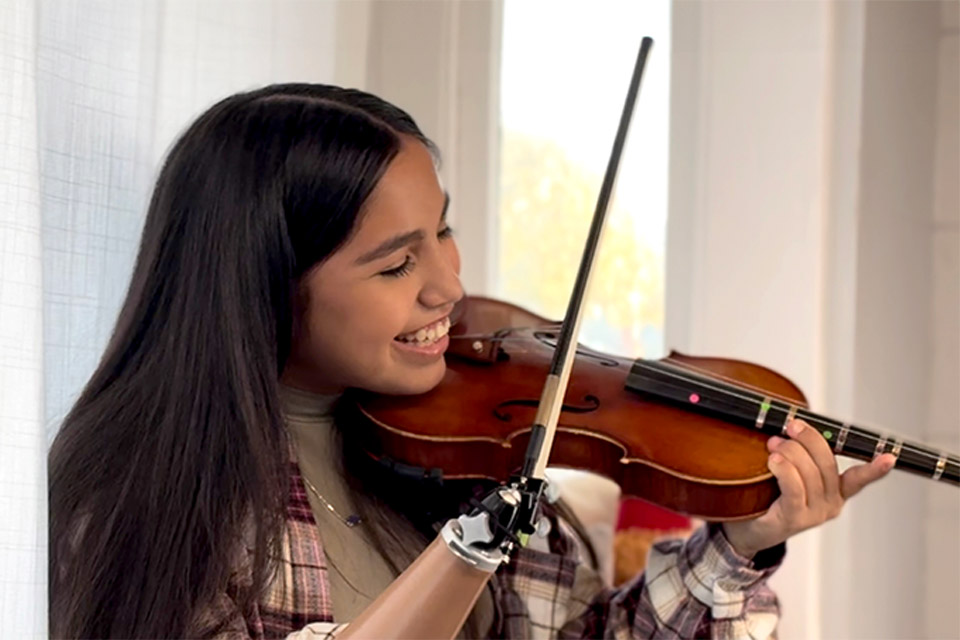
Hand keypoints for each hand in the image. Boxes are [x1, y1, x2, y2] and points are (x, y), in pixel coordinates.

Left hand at [722, 419, 894, 558]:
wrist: (748, 528)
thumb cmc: (769, 495)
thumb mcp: (789, 472)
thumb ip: (798, 454)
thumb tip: (790, 429)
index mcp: (835, 492)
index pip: (859, 478)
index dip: (875, 468)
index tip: (890, 457)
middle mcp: (830, 504)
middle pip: (827, 463)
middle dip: (809, 439)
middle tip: (791, 426)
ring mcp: (814, 514)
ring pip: (809, 472)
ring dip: (790, 451)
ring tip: (773, 444)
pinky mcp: (794, 519)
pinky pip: (793, 488)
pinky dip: (784, 469)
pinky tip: (773, 460)